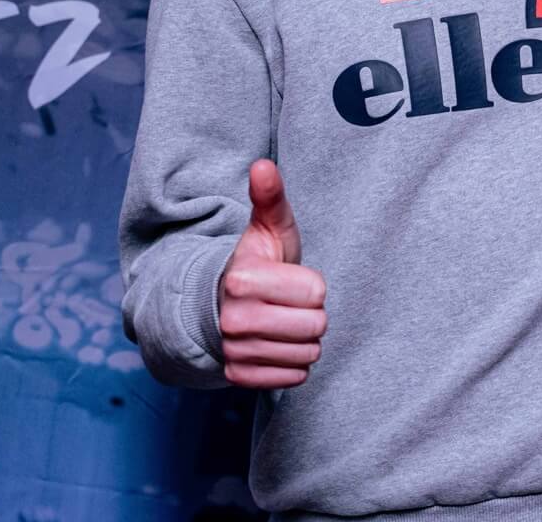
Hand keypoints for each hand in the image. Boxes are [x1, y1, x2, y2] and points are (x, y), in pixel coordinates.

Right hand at [217, 159, 327, 387]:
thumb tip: (263, 165)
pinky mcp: (240, 377)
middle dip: (313, 314)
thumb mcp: (269, 229)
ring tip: (284, 322)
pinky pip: (294, 377)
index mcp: (242, 280)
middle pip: (316, 326)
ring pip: (308, 353)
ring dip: (304, 339)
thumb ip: (270, 197)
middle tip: (291, 303)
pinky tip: (278, 345)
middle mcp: (233, 319)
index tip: (292, 280)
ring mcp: (234, 351)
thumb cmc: (260, 263)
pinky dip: (294, 363)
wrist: (224, 306)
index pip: (317, 292)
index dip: (313, 285)